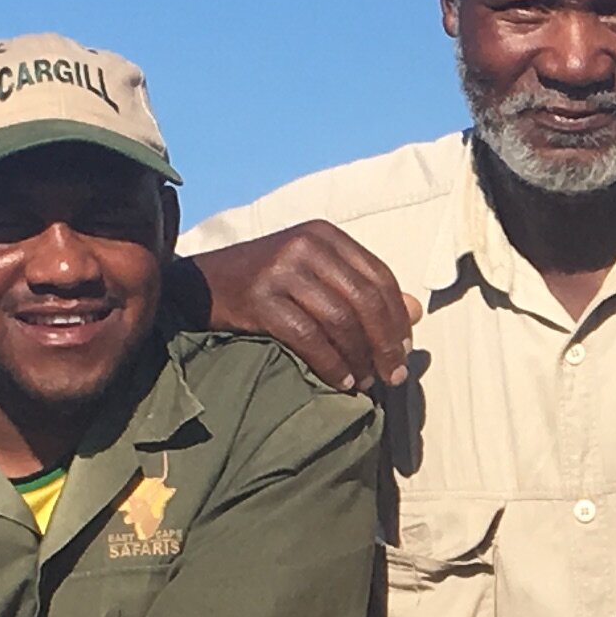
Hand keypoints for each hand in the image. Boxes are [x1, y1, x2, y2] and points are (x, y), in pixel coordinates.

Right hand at [185, 219, 414, 390]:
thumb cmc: (265, 283)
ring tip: (365, 382)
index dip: (397, 319)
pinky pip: (308, 337)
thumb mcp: (316, 275)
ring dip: (359, 357)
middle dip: (385, 343)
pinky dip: (330, 364)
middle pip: (364, 299)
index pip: (378, 277)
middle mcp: (305, 244)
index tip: (405, 352)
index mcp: (325, 235)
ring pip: (339, 320)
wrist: (198, 285)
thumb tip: (417, 311)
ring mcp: (280, 269)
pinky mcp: (259, 298)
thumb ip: (362, 288)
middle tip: (393, 376)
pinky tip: (340, 381)